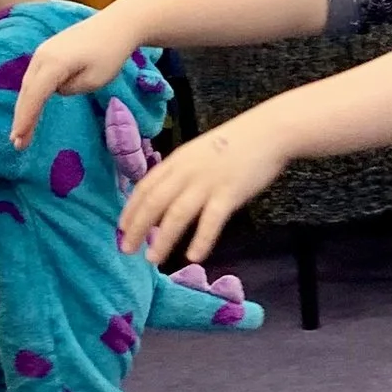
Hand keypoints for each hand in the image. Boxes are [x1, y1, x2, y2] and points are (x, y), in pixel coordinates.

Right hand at [11, 5, 143, 145]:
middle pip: (27, 91)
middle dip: (21, 118)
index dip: (25, 119)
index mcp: (54, 63)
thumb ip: (70, 89)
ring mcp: (43, 51)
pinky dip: (31, 94)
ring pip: (29, 84)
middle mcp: (42, 55)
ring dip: (24, 107)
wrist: (118, 24)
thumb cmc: (111, 53)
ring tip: (21, 132)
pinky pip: (35, 77)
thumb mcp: (94, 80)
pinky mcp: (48, 51)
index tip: (18, 139)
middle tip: (17, 144)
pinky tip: (30, 109)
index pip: (35, 96)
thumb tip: (56, 90)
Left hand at [117, 117, 286, 265]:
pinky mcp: (229, 193)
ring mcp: (207, 182)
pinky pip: (210, 220)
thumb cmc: (237, 143)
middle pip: (153, 203)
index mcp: (178, 160)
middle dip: (137, 228)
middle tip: (127, 250)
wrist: (269, 131)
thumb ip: (183, 172)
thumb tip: (167, 198)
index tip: (122, 229)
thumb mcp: (200, 153)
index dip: (131, 209)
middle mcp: (186, 172)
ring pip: (176, 214)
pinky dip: (200, 240)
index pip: (145, 187)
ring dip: (162, 239)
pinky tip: (193, 256)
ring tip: (153, 259)